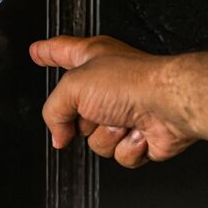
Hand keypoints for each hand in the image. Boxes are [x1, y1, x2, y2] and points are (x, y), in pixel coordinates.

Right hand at [31, 36, 207, 162]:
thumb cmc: (133, 83)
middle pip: (74, 111)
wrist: (171, 105)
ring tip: (123, 120)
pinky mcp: (139, 136)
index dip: (47, 53)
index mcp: (92, 58)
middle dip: (81, 119)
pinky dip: (127, 147)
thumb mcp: (73, 88)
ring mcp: (124, 111)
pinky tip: (139, 133)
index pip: (61, 52)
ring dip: (107, 135)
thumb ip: (54, 111)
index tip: (37, 52)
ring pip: (95, 140)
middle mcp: (108, 84)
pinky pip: (118, 154)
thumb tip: (58, 134)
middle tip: (94, 110)